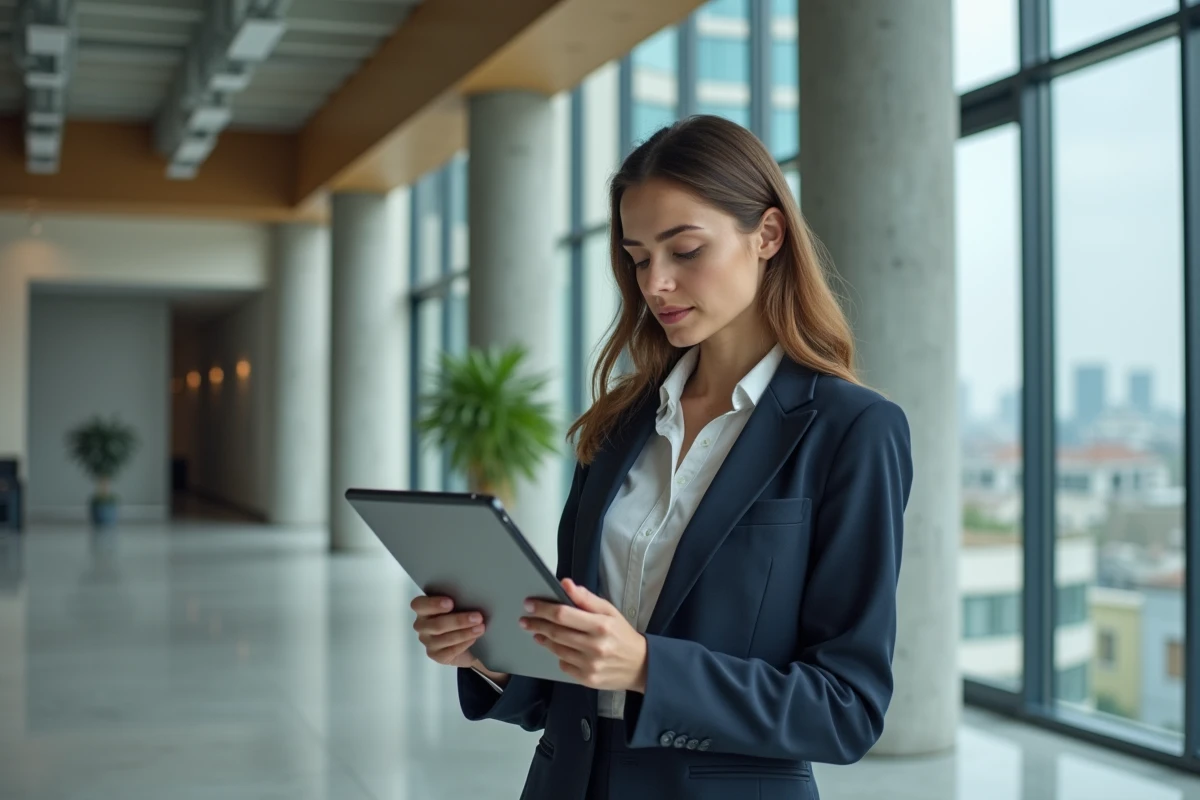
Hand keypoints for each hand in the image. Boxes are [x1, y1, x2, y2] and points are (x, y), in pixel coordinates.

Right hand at [411, 595, 485, 667]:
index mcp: (423, 609)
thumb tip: (472, 597)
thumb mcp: (457, 607)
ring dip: (465, 633)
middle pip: (436, 624)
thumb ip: (458, 602)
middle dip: (459, 621)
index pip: (419, 605)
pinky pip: (450, 650)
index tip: (451, 603)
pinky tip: (473, 639)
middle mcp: (422, 626)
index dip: (433, 604)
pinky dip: (464, 644)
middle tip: (478, 617)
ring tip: (480, 628)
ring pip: (445, 638)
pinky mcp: (436, 655)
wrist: (465, 642)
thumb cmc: (459, 618)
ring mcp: (428, 642)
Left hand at [522, 578, 648, 692]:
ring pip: (557, 650)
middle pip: (556, 632)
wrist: (640, 665)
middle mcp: (595, 646)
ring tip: (538, 632)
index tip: (530, 604)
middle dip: (537, 624)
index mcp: (601, 625)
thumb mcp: (609, 611)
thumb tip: (565, 583)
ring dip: (544, 639)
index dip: (543, 608)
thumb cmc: (622, 634)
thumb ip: (586, 598)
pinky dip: (559, 656)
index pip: (563, 614)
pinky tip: (560, 649)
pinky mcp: (587, 679)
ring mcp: (590, 665)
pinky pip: (564, 665)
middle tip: (525, 619)